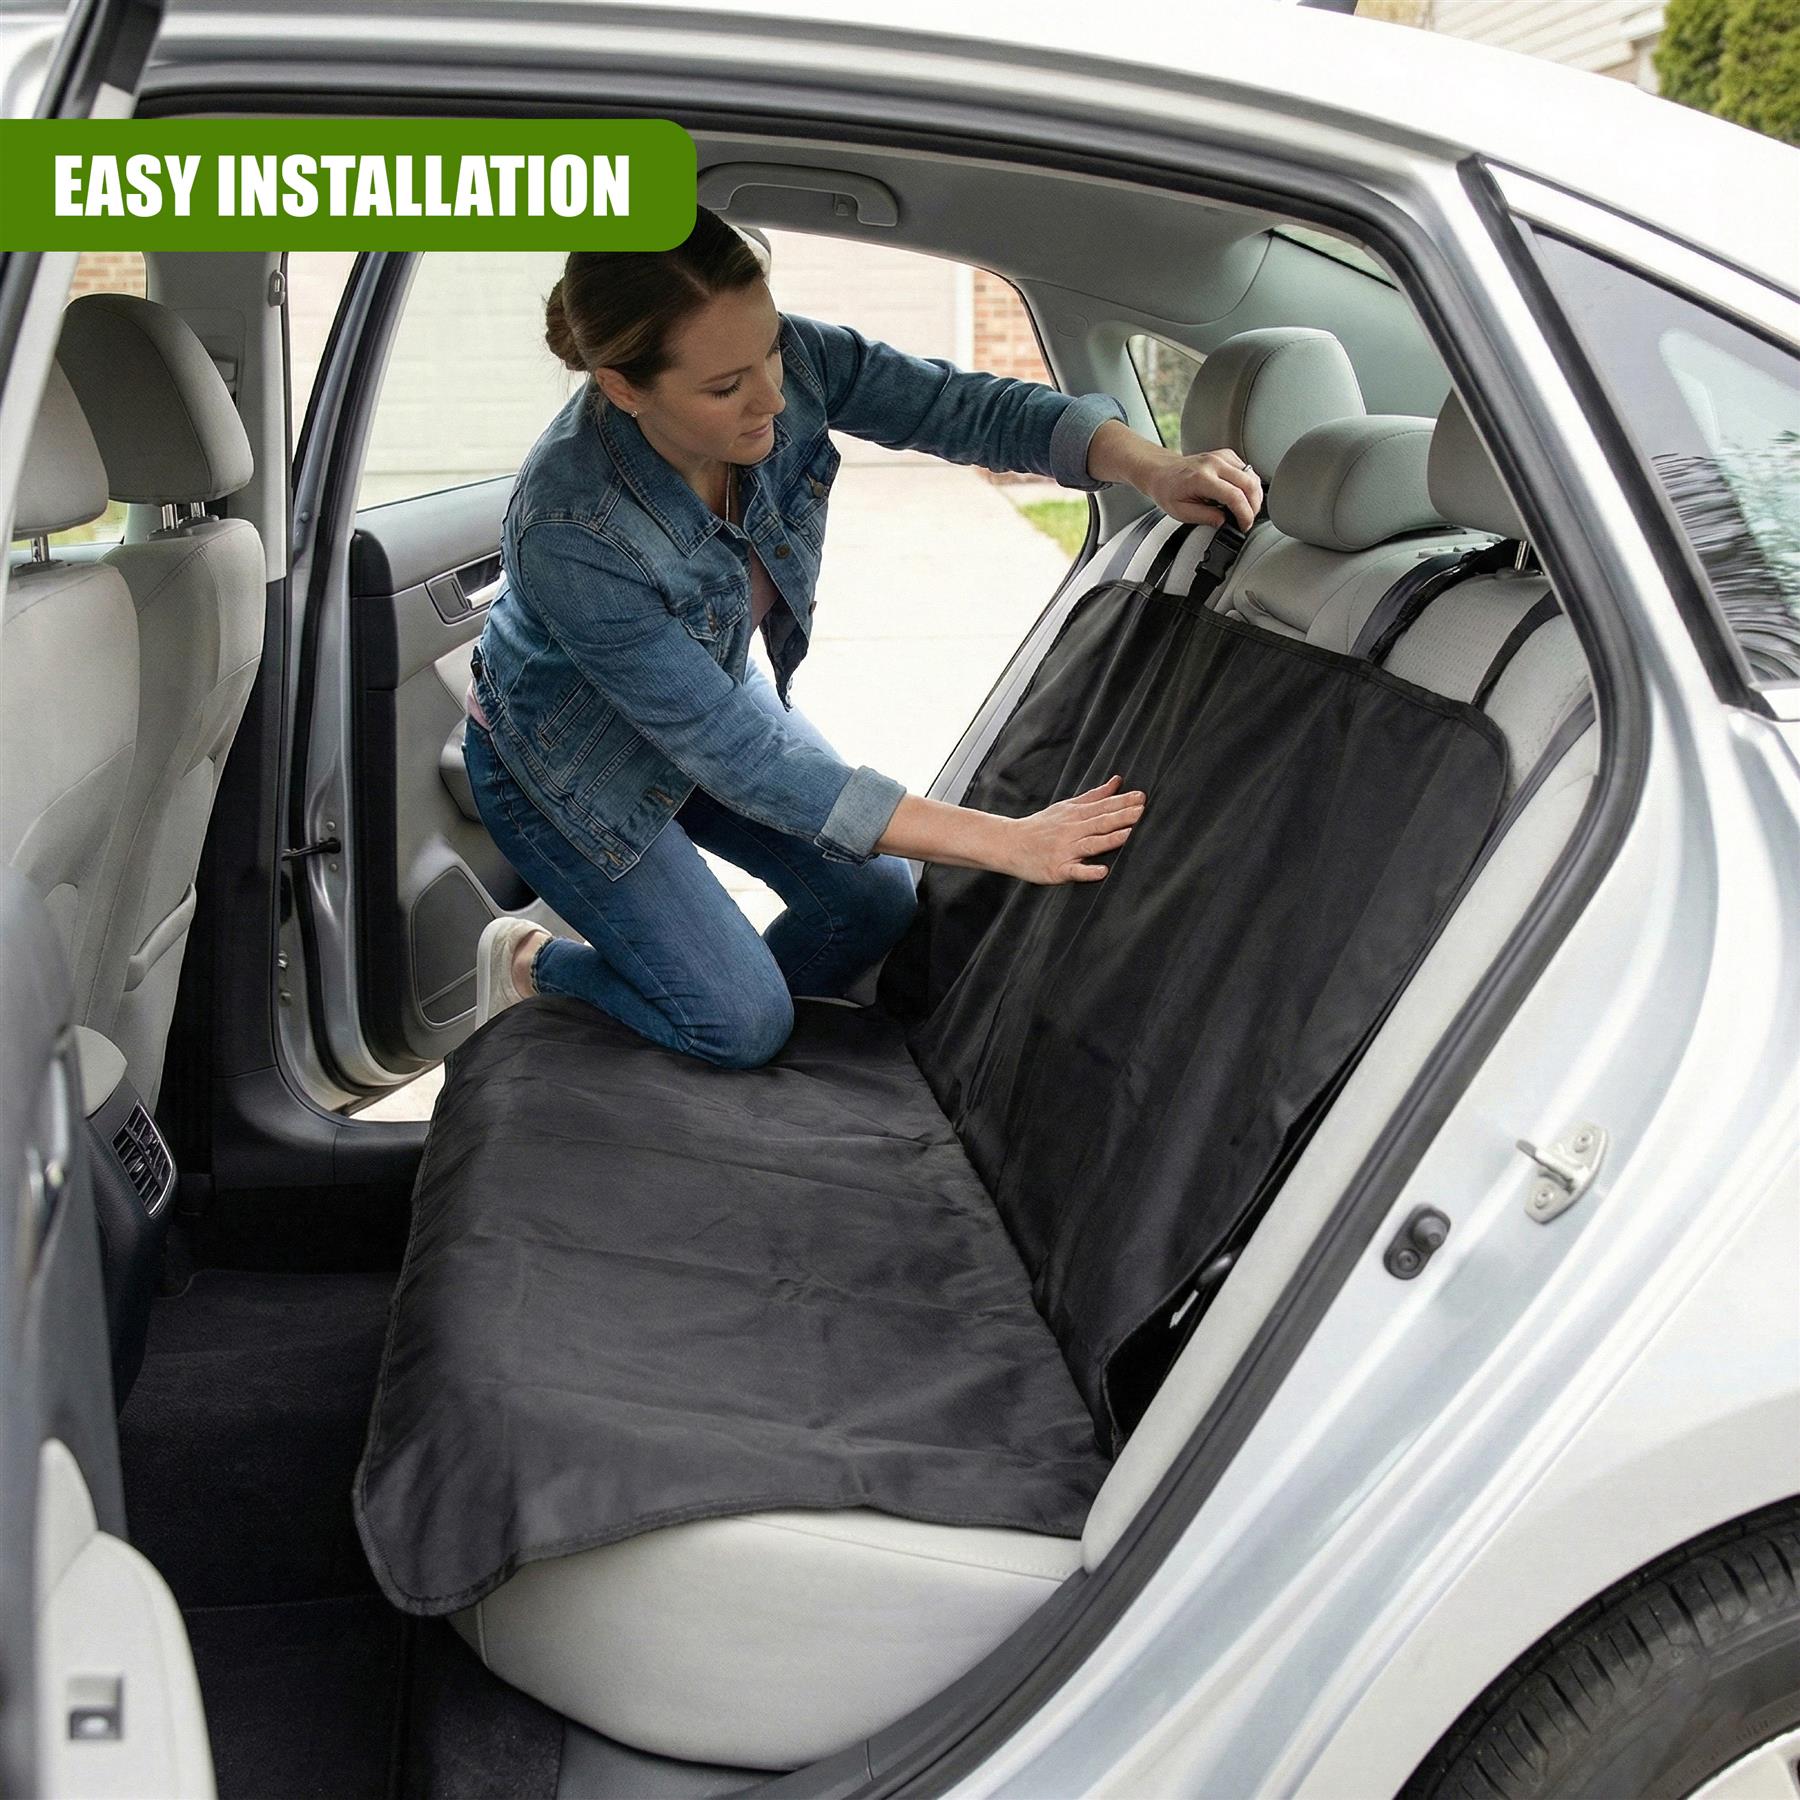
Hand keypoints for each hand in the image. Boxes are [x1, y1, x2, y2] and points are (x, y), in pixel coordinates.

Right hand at [1000, 774, 1145, 883]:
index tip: (1141, 798)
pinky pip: (1074, 871)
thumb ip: (1094, 796)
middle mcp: (1071, 831)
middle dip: (1121, 817)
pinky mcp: (1057, 869)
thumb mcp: (1067, 807)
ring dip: (1109, 839)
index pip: (1103, 807)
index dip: (1123, 802)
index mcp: (1075, 815)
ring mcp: (1064, 850)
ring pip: (1090, 844)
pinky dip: (1088, 871)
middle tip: (1142, 811)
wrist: (1010, 844)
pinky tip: (1102, 871)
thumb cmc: (1041, 826)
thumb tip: (1118, 781)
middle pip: (1100, 823)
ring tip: (1128, 835)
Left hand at [1141, 446, 1262, 532]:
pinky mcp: (1226, 455)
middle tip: (1247, 520)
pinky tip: (1241, 495)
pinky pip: (1247, 470)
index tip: (1244, 526)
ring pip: (1252, 476)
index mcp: (1202, 478)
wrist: (1161, 471)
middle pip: (1249, 484)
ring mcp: (1221, 457)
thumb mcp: (1181, 512)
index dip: (1244, 515)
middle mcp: (1214, 464)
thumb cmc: (1167, 490)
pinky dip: (1249, 485)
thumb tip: (1225, 522)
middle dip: (1253, 507)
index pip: (1235, 496)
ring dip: (1254, 496)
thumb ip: (1205, 518)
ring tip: (1245, 510)